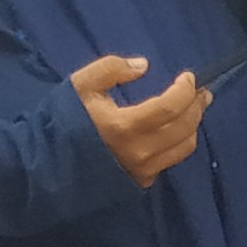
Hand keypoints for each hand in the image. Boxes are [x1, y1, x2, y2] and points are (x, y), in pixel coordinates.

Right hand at [72, 54, 211, 185]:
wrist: (46, 164)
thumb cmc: (63, 121)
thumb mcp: (81, 85)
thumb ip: (111, 69)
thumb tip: (143, 65)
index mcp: (123, 127)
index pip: (169, 108)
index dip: (184, 91)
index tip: (189, 77)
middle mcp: (139, 153)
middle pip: (184, 128)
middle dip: (196, 106)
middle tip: (200, 91)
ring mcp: (142, 171)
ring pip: (184, 148)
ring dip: (193, 125)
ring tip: (193, 108)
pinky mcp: (141, 181)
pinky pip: (170, 160)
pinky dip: (179, 142)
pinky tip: (175, 130)